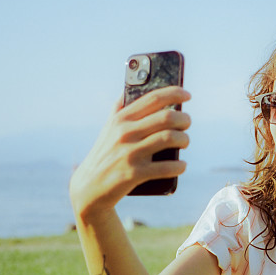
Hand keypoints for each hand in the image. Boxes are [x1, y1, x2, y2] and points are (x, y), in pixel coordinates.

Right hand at [70, 86, 191, 220]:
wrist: (88, 189)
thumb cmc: (104, 155)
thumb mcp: (108, 129)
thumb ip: (119, 108)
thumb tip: (130, 85)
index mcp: (121, 119)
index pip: (153, 98)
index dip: (174, 93)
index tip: (187, 95)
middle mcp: (125, 133)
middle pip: (167, 117)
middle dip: (184, 119)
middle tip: (187, 123)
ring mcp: (129, 153)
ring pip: (170, 138)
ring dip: (184, 140)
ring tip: (185, 142)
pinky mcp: (133, 174)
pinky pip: (166, 167)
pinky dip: (179, 166)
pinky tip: (182, 165)